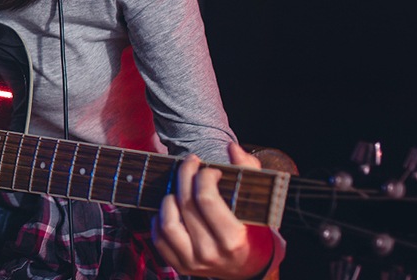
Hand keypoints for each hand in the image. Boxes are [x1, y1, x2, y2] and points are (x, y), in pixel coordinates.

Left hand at [152, 144, 277, 278]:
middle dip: (185, 176)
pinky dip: (158, 219)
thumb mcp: (258, 205)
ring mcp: (192, 262)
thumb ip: (248, 172)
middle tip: (189, 164)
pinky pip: (158, 238)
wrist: (248, 267)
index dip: (204, 177)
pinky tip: (170, 207)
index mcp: (233, 239)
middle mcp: (210, 253)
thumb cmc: (253, 232)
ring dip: (169, 198)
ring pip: (168, 222)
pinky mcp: (179, 265)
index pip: (207, 200)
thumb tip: (232, 149)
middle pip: (186, 205)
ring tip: (179, 189)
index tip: (211, 170)